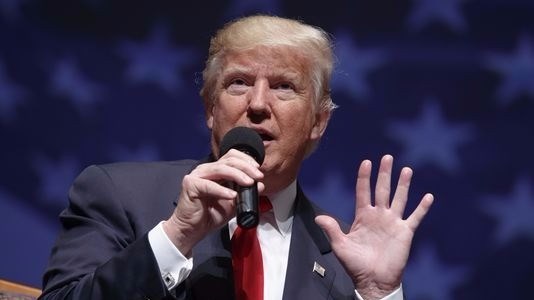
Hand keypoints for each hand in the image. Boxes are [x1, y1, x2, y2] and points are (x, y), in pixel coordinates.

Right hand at [163, 149, 263, 254]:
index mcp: (215, 171)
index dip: (246, 160)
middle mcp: (206, 170)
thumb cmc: (210, 215)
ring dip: (237, 175)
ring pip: (220, 168)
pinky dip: (222, 190)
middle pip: (228, 160)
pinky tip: (232, 195)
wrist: (193, 230)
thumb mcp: (233, 204)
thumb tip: (261, 185)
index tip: (258, 170)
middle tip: (258, 176)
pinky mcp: (191, 185)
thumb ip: (246, 194)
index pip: (231, 156)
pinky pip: (209, 185)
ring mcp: (197, 175)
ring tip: (249, 183)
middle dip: (246, 167)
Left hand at [315, 155, 433, 299]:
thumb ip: (332, 229)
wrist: (373, 281)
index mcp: (363, 216)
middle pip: (382, 190)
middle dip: (384, 174)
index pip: (363, 192)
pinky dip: (422, 207)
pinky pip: (415, 217)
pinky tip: (428, 196)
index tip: (366, 162)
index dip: (364, 177)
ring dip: (403, 184)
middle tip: (387, 157)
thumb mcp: (340, 246)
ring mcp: (393, 223)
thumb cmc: (356, 265)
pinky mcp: (405, 232)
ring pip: (399, 198)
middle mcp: (379, 216)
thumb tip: (318, 217)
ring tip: (406, 170)